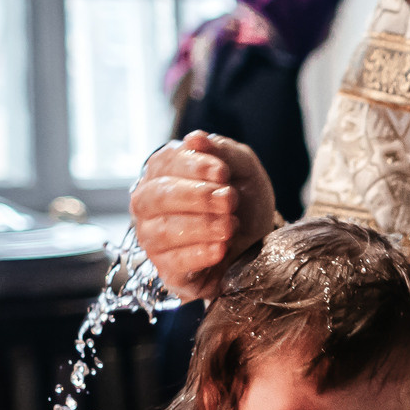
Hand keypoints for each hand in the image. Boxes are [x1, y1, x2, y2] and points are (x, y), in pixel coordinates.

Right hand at [130, 132, 282, 301]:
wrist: (259, 244)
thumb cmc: (244, 204)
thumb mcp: (244, 171)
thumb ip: (224, 152)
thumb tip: (194, 138)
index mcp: (164, 173)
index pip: (163, 164)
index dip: (192, 166)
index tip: (222, 172)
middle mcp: (150, 205)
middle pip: (156, 197)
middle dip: (196, 196)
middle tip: (229, 200)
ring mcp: (154, 239)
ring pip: (161, 231)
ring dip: (200, 226)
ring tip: (230, 225)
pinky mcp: (168, 271)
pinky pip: (173, 263)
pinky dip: (198, 254)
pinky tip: (220, 248)